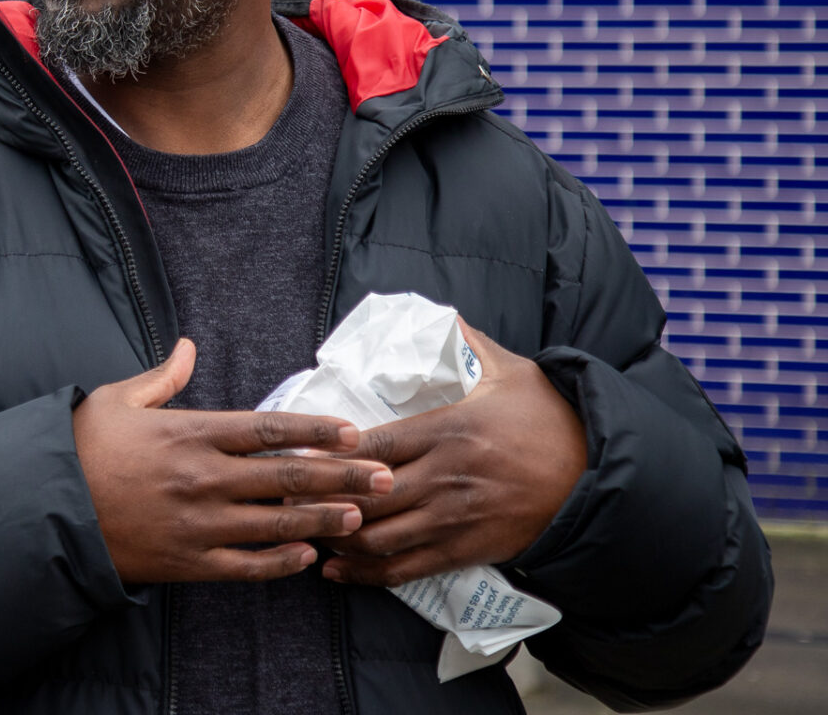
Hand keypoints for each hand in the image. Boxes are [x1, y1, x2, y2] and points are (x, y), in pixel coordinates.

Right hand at [73, 338, 393, 583]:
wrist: (48, 507)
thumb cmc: (82, 448)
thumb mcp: (118, 399)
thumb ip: (163, 376)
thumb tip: (189, 346)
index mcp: (192, 432)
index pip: (269, 428)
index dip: (316, 430)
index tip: (353, 432)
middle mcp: (204, 477)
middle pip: (287, 475)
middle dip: (342, 476)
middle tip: (384, 477)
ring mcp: (200, 522)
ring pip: (277, 522)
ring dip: (324, 519)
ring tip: (362, 516)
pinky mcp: (189, 560)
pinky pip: (246, 565)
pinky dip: (280, 562)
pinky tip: (307, 556)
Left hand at [318, 319, 586, 587]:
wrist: (601, 475)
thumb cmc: (551, 419)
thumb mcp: (511, 371)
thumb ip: (468, 344)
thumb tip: (442, 312)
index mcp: (448, 429)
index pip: (372, 444)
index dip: (329, 454)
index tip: (296, 455)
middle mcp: (446, 476)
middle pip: (365, 496)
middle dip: (320, 500)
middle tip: (285, 498)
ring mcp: (456, 517)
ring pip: (379, 537)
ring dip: (337, 538)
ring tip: (306, 530)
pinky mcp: (468, 549)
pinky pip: (407, 568)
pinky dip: (367, 574)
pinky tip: (338, 570)